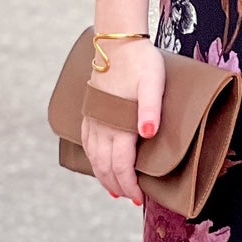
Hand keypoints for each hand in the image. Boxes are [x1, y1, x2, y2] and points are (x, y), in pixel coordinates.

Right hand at [82, 37, 164, 205]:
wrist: (117, 42)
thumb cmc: (141, 62)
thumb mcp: (153, 84)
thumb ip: (151, 110)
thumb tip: (148, 134)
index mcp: (118, 124)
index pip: (122, 165)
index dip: (130, 185)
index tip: (139, 199)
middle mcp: (102, 126)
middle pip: (106, 166)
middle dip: (118, 186)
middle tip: (131, 199)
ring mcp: (93, 119)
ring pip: (94, 157)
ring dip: (103, 176)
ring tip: (114, 189)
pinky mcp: (90, 111)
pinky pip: (87, 142)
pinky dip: (92, 159)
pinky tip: (97, 162)